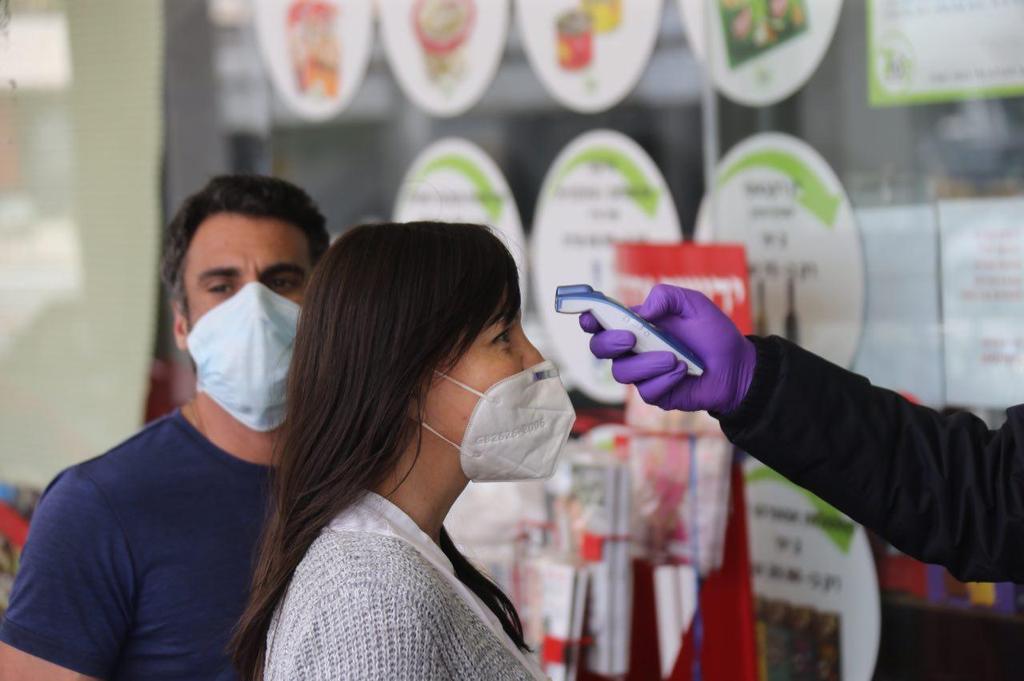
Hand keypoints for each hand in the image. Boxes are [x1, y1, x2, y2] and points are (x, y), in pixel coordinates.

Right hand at [580, 284, 755, 413]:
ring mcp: (642, 373)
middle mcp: (633, 349)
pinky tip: (682, 372)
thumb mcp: (693, 304)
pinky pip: (646, 390)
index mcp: (636, 324)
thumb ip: (666, 296)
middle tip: (631, 338)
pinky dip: (665, 379)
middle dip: (609, 342)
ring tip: (675, 358)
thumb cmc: (713, 334)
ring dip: (647, 363)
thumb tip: (640, 310)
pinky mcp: (654, 394)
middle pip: (599, 348)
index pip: (601, 321)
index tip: (591, 315)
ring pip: (621, 372)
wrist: (736, 366)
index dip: (589, 318)